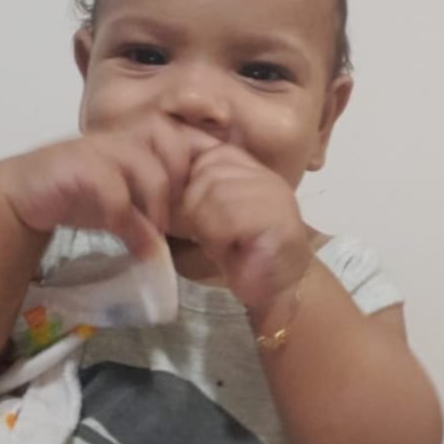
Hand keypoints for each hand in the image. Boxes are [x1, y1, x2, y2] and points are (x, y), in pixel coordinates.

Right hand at [0, 114, 218, 254]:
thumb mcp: (128, 202)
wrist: (23, 196)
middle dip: (184, 179)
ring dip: (158, 204)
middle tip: (185, 216)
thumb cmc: (81, 195)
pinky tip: (135, 246)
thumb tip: (196, 233)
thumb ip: (158, 206)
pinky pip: (114, 190)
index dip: (203, 163)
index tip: (208, 200)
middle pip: (172, 140)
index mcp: (139, 139)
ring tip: (159, 234)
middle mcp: (122, 136)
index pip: (184, 136)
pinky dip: (129, 223)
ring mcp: (99, 147)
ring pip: (146, 164)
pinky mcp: (77, 165)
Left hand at [180, 144, 312, 307]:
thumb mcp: (214, 216)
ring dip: (208, 226)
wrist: (279, 290)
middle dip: (197, 208)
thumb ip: (200, 192)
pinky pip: (229, 216)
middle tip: (211, 235)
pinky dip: (220, 238)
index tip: (195, 215)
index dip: (191, 183)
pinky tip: (233, 250)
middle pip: (207, 173)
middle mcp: (265, 176)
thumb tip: (165, 176)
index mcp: (251, 170)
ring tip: (223, 243)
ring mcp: (274, 194)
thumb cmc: (243, 256)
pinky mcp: (278, 217)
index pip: (209, 153)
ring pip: (216, 193)